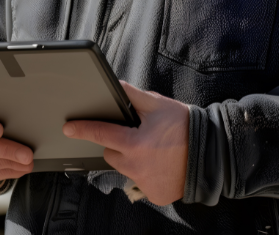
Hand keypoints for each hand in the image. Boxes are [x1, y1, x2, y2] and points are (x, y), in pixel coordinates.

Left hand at [63, 82, 188, 205]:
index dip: (82, 129)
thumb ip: (132, 94)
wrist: (210, 153)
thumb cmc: (184, 126)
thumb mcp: (157, 104)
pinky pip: (139, 182)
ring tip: (151, 148)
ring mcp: (145, 184)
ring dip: (130, 158)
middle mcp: (137, 167)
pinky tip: (159, 163)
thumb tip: (114, 84)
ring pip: (124, 168)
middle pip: (111, 153)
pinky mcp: (154, 195)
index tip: (68, 128)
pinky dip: (145, 173)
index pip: (101, 133)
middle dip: (117, 143)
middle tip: (137, 135)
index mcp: (135, 143)